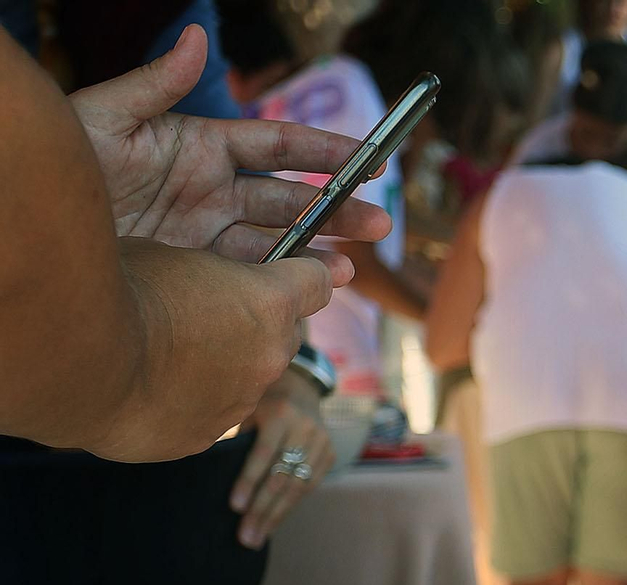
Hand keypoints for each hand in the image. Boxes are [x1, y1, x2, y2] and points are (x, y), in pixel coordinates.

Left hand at [68, 24, 390, 281]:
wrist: (33, 230)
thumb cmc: (62, 165)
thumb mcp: (103, 117)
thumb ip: (156, 83)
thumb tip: (196, 40)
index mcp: (201, 148)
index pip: (280, 147)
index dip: (327, 152)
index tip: (369, 157)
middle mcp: (212, 193)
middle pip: (291, 201)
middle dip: (339, 210)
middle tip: (379, 222)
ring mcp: (206, 236)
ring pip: (277, 244)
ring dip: (319, 253)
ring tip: (351, 268)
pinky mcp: (194, 273)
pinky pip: (249, 278)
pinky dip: (284, 283)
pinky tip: (310, 288)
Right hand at [98, 237, 332, 460]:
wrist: (80, 360)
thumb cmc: (118, 291)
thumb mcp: (166, 255)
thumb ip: (204, 269)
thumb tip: (201, 280)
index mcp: (269, 300)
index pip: (316, 282)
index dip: (303, 274)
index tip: (290, 274)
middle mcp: (271, 354)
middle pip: (282, 334)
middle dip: (255, 324)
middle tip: (207, 314)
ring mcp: (243, 400)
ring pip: (246, 378)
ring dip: (221, 366)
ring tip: (167, 356)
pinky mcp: (208, 435)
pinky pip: (208, 413)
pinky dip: (188, 402)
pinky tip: (149, 388)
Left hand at [230, 369, 332, 548]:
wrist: (300, 387)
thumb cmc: (259, 401)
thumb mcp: (245, 409)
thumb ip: (237, 437)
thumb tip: (213, 475)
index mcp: (280, 414)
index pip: (264, 454)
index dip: (249, 482)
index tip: (235, 507)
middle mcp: (305, 429)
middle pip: (283, 476)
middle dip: (262, 509)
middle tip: (245, 537)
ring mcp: (322, 442)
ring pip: (298, 487)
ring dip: (275, 516)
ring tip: (256, 538)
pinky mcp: (330, 454)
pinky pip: (310, 486)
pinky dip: (290, 506)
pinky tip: (273, 523)